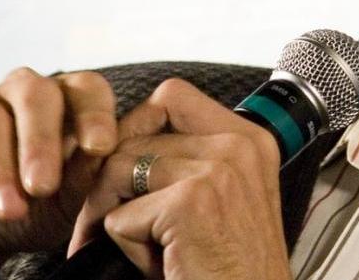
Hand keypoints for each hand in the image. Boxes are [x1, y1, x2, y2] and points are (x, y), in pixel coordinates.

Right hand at [0, 68, 118, 279]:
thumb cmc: (33, 209)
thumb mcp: (67, 201)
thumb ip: (85, 175)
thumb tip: (101, 150)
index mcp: (67, 101)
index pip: (87, 88)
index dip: (95, 113)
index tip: (99, 148)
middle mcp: (24, 90)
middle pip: (36, 93)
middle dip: (40, 141)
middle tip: (42, 186)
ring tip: (8, 210)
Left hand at [68, 78, 290, 279]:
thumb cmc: (237, 271)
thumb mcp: (226, 200)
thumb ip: (193, 161)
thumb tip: (124, 142)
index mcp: (250, 139)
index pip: (171, 96)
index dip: (136, 130)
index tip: (129, 173)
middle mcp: (238, 146)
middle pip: (135, 133)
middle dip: (109, 180)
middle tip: (108, 222)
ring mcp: (217, 170)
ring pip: (117, 170)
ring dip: (113, 216)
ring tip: (141, 249)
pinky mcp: (191, 203)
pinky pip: (119, 216)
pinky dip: (125, 248)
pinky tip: (162, 265)